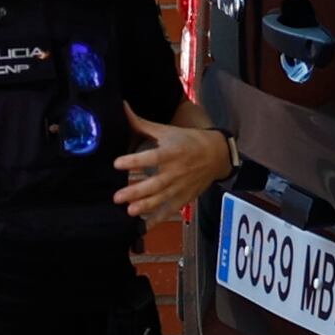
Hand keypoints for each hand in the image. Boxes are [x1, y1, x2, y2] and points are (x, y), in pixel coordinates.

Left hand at [115, 119, 237, 224]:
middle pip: (156, 183)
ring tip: (129, 211)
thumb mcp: (166, 130)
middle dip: (137, 191)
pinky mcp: (185, 197)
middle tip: (117, 197)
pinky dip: (158, 219)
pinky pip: (171, 209)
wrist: (217, 154)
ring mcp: (181, 186)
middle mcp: (176, 171)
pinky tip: (144, 227)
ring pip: (163, 199)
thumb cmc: (187, 140)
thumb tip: (120, 107)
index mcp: (171, 152)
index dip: (134, 161)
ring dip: (145, 206)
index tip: (117, 163)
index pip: (152, 157)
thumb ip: (140, 124)